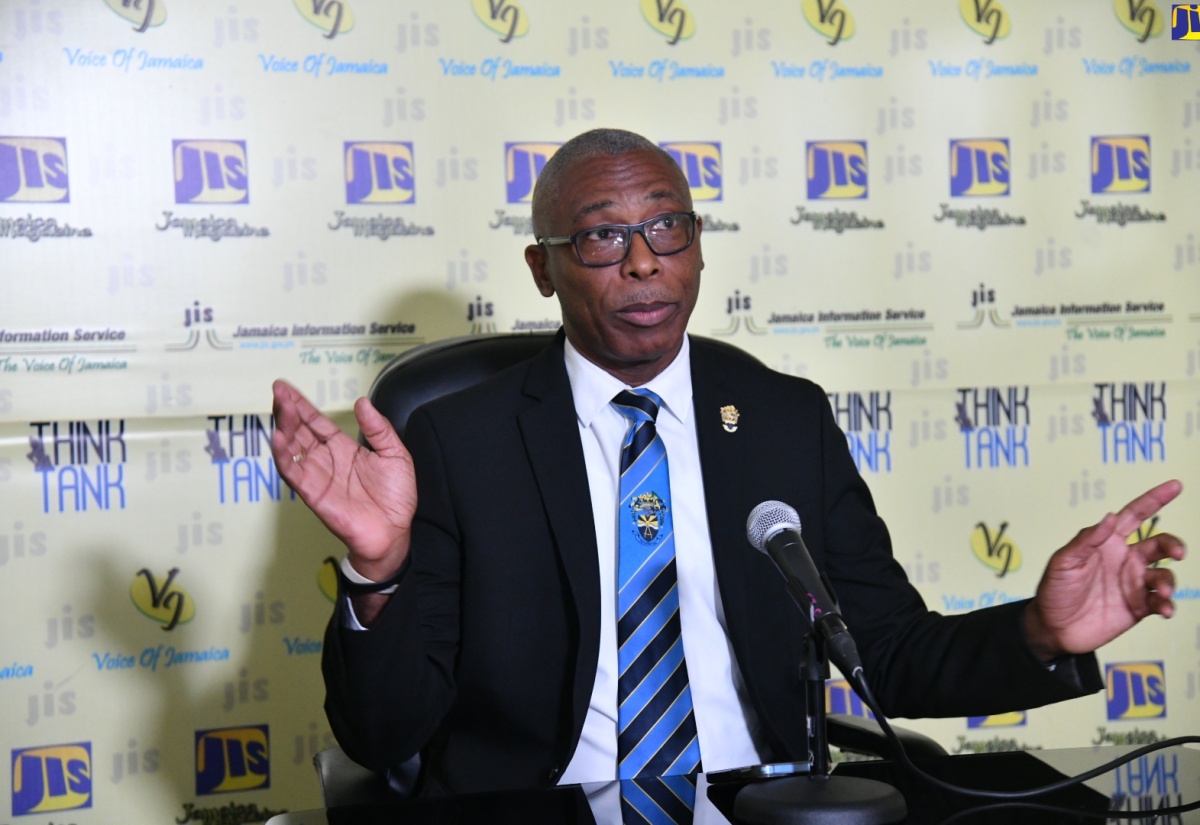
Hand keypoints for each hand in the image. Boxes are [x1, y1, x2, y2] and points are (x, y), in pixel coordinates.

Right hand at [270, 379, 416, 579]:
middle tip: (279, 390)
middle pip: (299, 430)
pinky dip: (283, 456)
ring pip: (293, 448)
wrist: (395, 531)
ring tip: (281, 409)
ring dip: (284, 428)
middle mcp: (326, 460)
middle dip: (288, 410)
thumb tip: (363, 402)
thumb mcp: (395, 454)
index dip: (301, 405)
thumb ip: (379, 429)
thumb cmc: (395, 498)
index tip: (285, 387)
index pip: (316, 421)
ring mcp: (317, 476)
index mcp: (343, 448)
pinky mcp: (313, 494)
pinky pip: (294, 473)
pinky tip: (279, 439)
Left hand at [1024, 480, 1185, 662]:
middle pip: (1159, 545)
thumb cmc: (1055, 589)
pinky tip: (1164, 609)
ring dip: (1167, 580)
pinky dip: (1168, 604)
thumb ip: (1086, 540)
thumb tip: (1109, 517)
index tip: (1175, 486)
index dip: (1154, 500)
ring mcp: (1134, 584)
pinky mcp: (1139, 607)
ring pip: (1164, 574)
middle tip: (1177, 553)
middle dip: (1173, 545)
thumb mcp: (1063, 562)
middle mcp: (1125, 560)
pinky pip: (1161, 602)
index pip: (1134, 515)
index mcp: (1108, 543)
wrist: (1053, 628)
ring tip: (1160, 590)